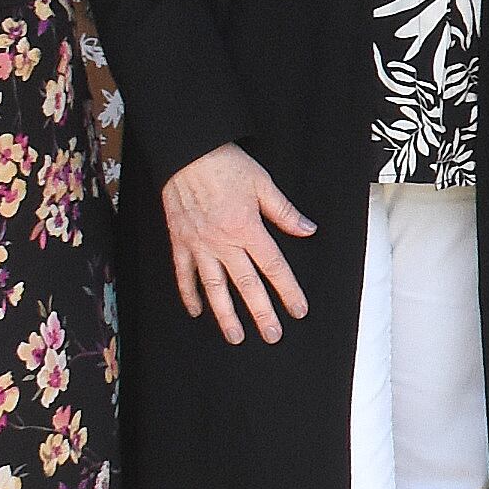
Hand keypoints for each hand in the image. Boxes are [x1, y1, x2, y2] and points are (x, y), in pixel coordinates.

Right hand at [162, 143, 314, 344]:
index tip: (299, 310)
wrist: (186, 152)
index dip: (288, 291)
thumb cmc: (226, 164)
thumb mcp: (263, 184)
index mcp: (248, 229)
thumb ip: (285, 212)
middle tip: (272, 336)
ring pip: (214, 287)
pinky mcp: (180, 241)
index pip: (274, 267)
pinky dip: (189, 294)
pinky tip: (197, 311)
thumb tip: (309, 230)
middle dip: (261, 313)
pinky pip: (184, 274)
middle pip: (246, 285)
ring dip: (225, 314)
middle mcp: (223, 242)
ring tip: (235, 336)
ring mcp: (199, 244)